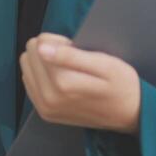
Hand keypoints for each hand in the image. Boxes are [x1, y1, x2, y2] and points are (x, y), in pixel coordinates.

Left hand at [19, 33, 141, 132]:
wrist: (129, 114)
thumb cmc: (121, 84)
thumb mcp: (104, 64)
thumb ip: (71, 56)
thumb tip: (41, 48)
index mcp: (62, 84)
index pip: (39, 45)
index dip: (57, 40)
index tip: (75, 48)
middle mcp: (48, 99)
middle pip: (29, 55)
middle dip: (48, 50)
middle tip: (73, 59)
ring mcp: (44, 108)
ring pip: (26, 68)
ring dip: (44, 63)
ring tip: (69, 69)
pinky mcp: (44, 112)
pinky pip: (29, 82)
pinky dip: (42, 75)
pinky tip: (61, 79)